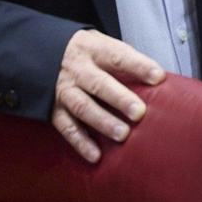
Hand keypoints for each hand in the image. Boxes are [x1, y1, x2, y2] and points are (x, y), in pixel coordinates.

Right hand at [53, 28, 164, 163]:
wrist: (44, 53)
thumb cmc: (87, 53)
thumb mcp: (103, 45)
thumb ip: (125, 61)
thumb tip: (158, 81)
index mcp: (94, 49)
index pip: (119, 56)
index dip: (139, 66)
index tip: (158, 78)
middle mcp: (78, 70)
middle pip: (99, 84)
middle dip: (120, 99)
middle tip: (139, 113)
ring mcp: (64, 90)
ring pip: (83, 107)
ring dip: (103, 122)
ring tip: (123, 135)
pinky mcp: (54, 109)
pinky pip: (67, 128)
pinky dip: (81, 142)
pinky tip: (96, 155)